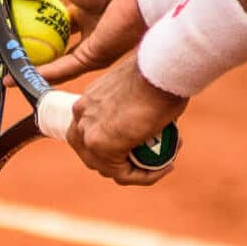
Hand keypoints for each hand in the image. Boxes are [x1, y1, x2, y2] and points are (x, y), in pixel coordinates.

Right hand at [4, 0, 146, 84]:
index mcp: (83, 10)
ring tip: (7, 72)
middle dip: (30, 53)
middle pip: (53, 46)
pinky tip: (21, 75)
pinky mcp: (92, 60)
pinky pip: (63, 68)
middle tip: (6, 55)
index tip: (10, 30)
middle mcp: (87, 32)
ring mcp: (90, 48)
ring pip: (56, 62)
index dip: (31, 27)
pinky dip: (42, 73)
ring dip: (32, 68)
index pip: (52, 23)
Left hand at [68, 55, 187, 185]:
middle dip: (122, 163)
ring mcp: (87, 132)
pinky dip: (145, 176)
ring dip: (137, 171)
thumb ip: (133, 108)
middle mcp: (81, 116)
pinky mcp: (100, 145)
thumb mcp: (139, 91)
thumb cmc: (159, 73)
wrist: (160, 69)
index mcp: (87, 102)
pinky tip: (166, 166)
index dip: (115, 147)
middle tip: (152, 159)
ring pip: (108, 169)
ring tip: (165, 162)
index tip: (142, 147)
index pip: (91, 135)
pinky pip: (123, 174)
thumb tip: (147, 123)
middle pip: (93, 156)